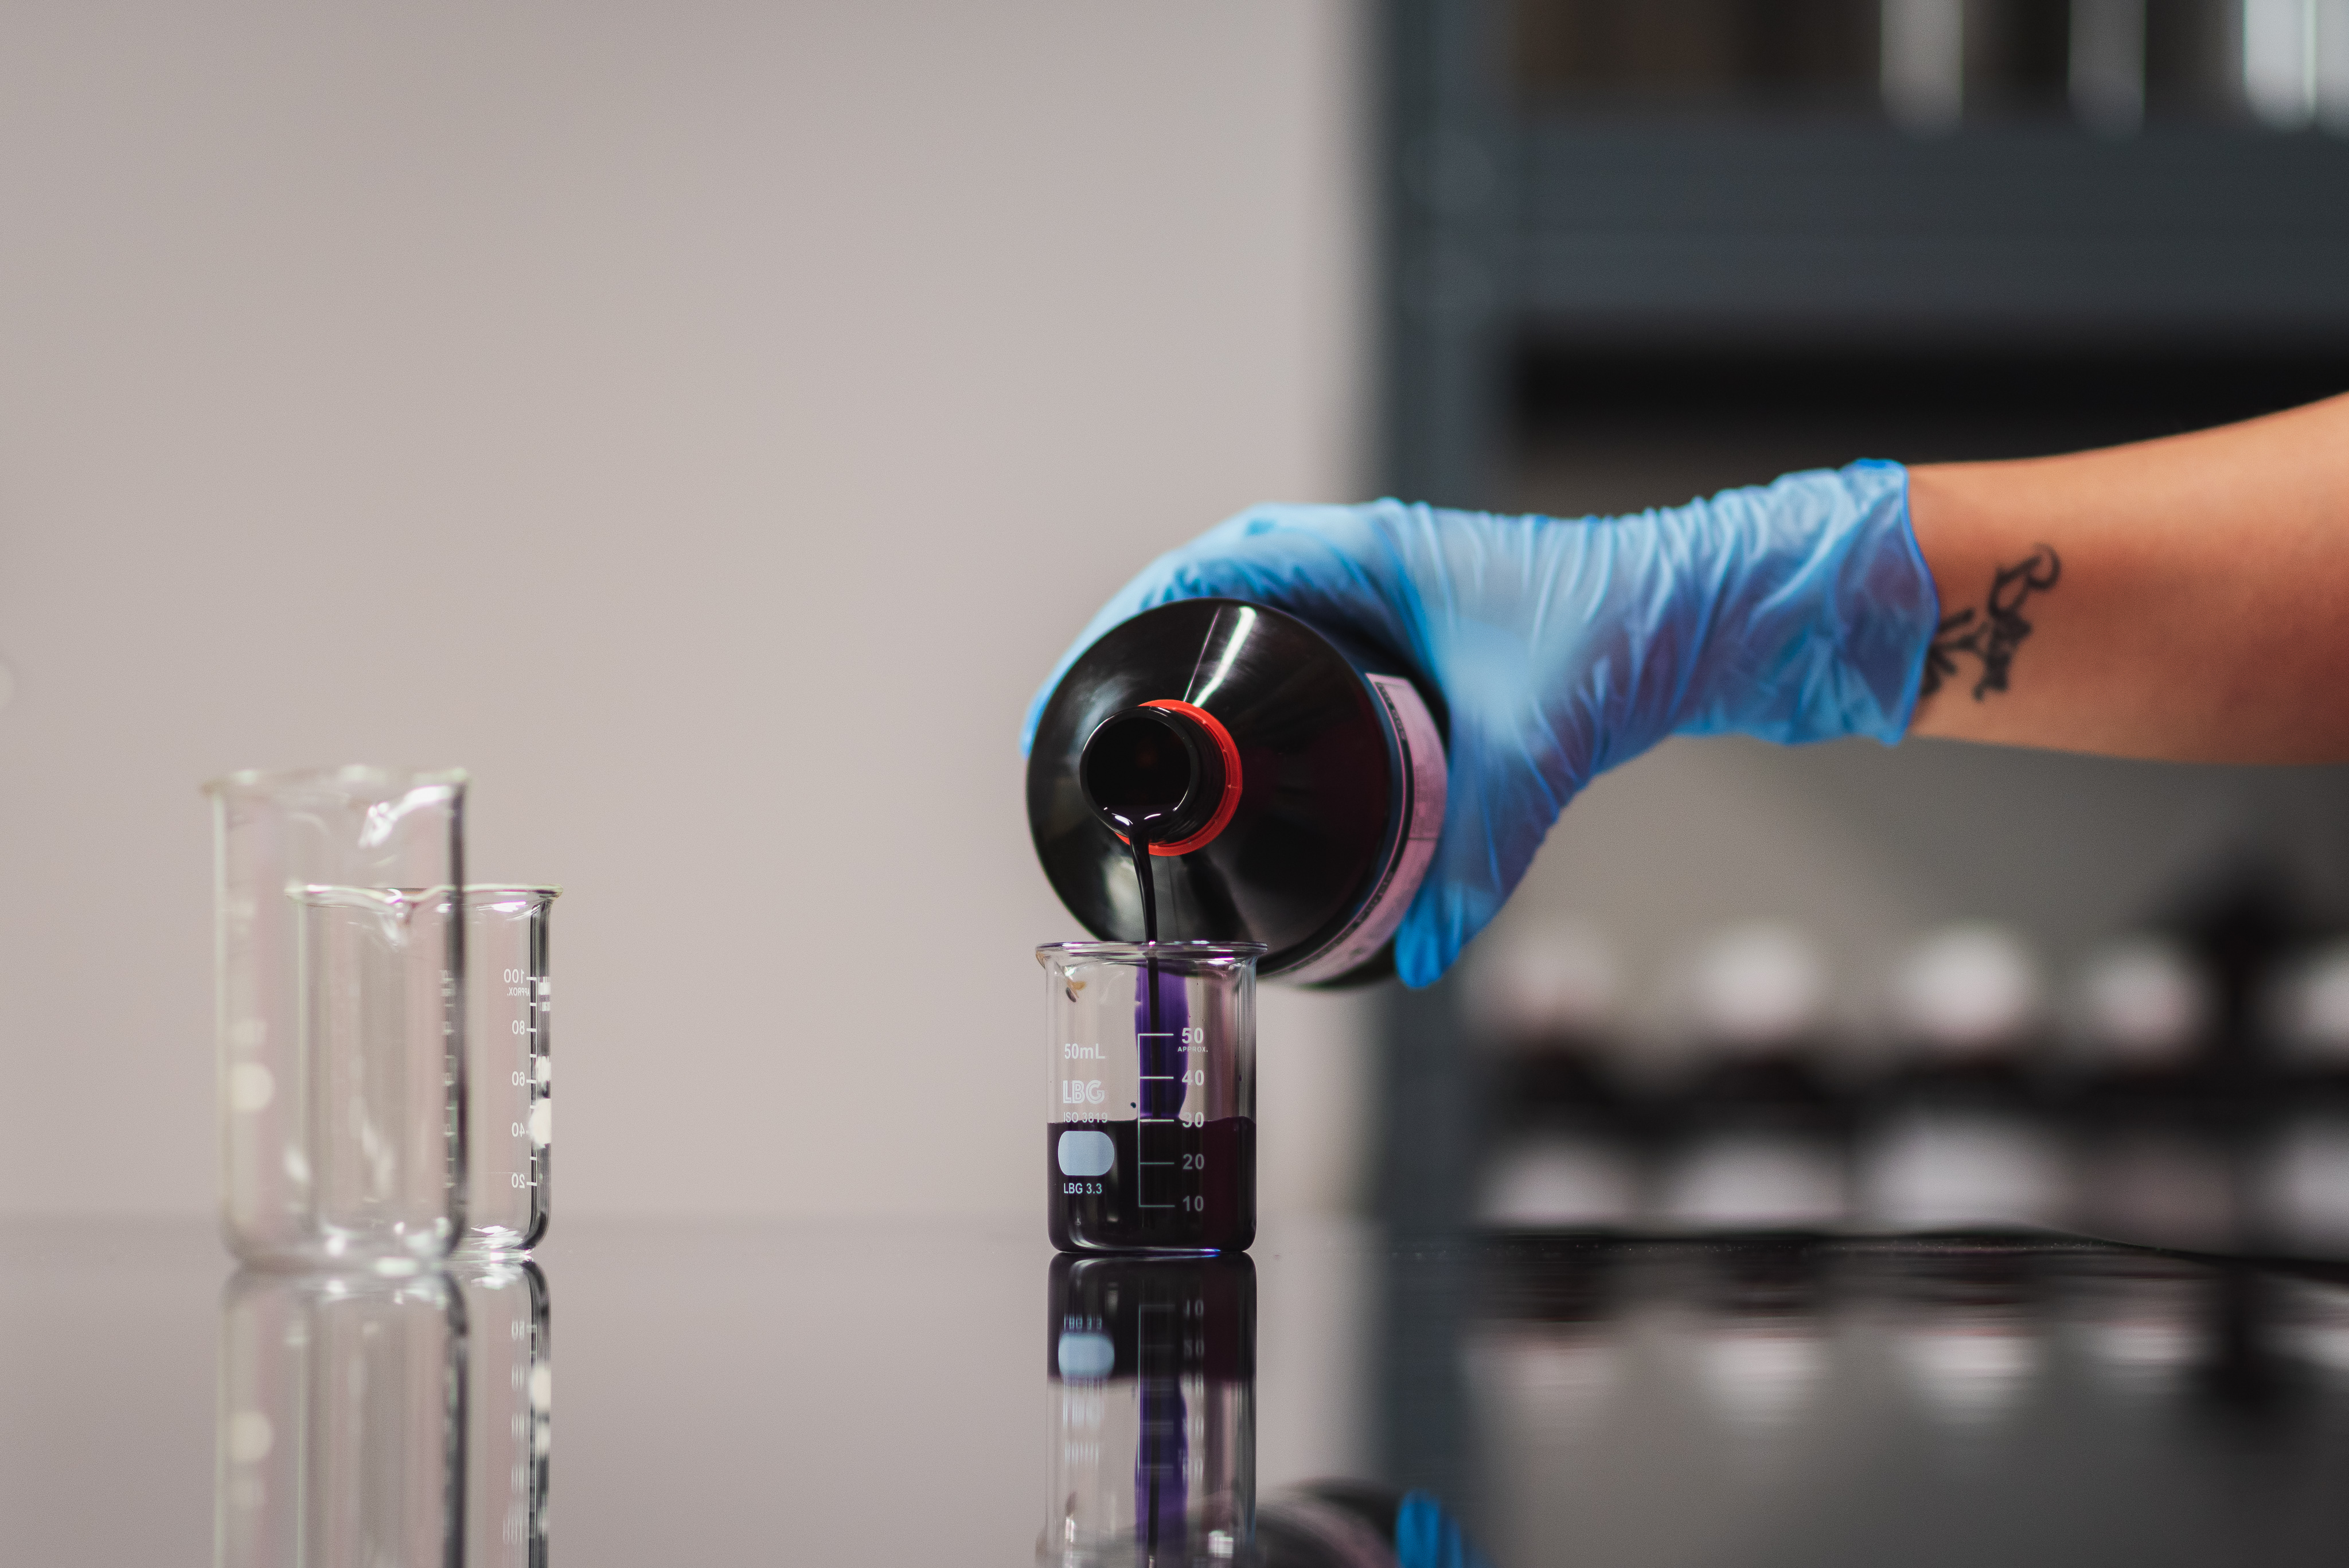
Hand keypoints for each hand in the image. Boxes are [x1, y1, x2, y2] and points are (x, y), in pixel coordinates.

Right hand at [1025, 462, 1937, 986]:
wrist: (1709, 610)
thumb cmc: (1628, 633)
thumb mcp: (1531, 754)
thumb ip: (1472, 861)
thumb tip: (1414, 955)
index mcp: (1369, 551)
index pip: (1207, 567)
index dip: (1126, 624)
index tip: (1076, 687)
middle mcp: (1368, 553)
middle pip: (1209, 580)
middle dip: (1139, 642)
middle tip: (1082, 718)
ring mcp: (1391, 579)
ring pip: (1255, 600)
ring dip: (1194, 648)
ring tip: (1139, 724)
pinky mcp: (1417, 615)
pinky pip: (1304, 625)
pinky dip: (1257, 662)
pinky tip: (1242, 725)